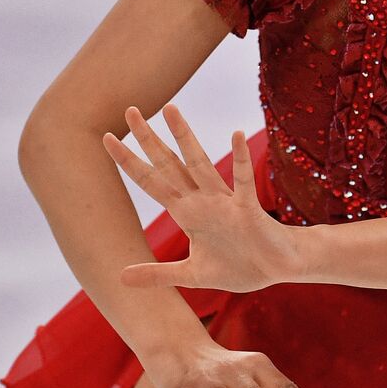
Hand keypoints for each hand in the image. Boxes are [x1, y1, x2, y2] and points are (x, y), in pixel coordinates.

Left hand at [102, 103, 306, 291]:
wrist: (279, 268)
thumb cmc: (239, 266)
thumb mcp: (191, 275)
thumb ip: (157, 274)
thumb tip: (120, 278)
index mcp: (187, 213)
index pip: (152, 182)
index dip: (129, 162)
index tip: (107, 139)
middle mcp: (202, 200)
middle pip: (169, 164)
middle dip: (149, 139)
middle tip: (129, 109)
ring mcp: (224, 202)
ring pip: (199, 164)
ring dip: (185, 138)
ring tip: (171, 110)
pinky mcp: (247, 208)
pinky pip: (242, 181)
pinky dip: (239, 159)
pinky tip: (235, 136)